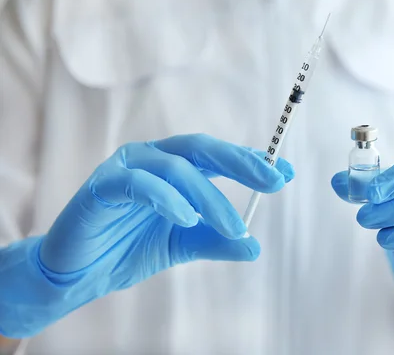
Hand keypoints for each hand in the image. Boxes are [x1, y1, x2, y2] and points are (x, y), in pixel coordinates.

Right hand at [0, 134, 293, 337]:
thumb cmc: (127, 249)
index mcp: (172, 167)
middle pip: (202, 149)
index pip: (217, 156)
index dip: (250, 161)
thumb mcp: (182, 245)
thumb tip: (254, 247)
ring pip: (176, 168)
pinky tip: (188, 218)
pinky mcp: (102, 186)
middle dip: (240, 163)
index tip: (285, 173)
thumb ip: (216, 241)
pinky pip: (139, 184)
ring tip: (233, 226)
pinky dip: (167, 198)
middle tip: (273, 180)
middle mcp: (152, 158)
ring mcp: (126, 168)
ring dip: (210, 197)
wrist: (79, 273)